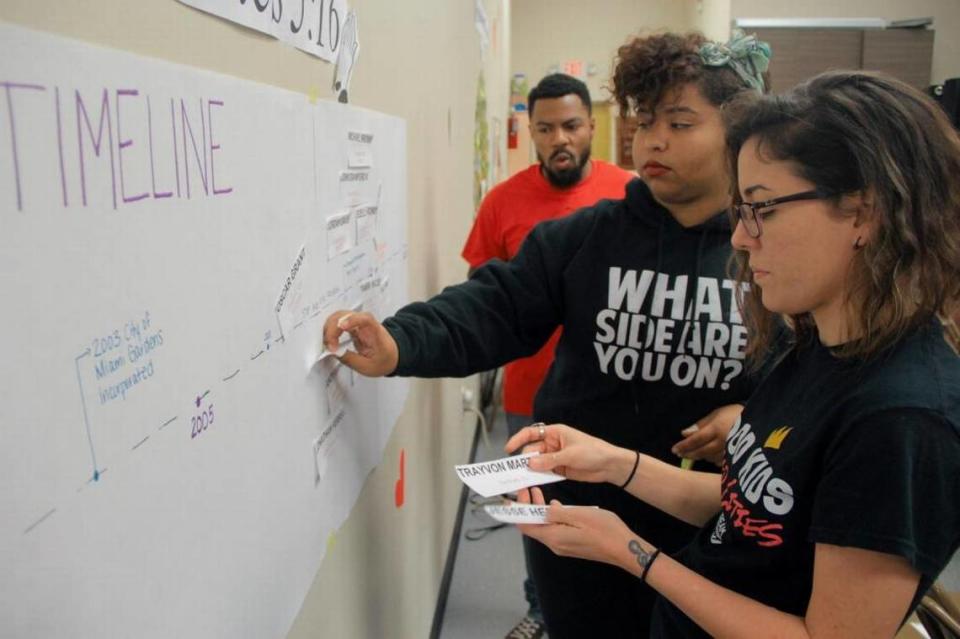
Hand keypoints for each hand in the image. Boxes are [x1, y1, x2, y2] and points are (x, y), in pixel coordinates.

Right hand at [322, 310, 398, 376]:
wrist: (392, 356)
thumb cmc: (384, 360)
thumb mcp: (368, 367)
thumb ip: (350, 359)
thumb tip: (333, 352)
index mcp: (376, 333)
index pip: (366, 319)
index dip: (352, 319)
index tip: (341, 326)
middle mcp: (367, 325)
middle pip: (347, 315)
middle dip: (333, 327)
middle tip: (329, 345)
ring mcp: (359, 324)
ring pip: (340, 316)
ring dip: (330, 328)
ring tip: (328, 343)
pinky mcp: (353, 326)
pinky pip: (339, 322)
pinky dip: (331, 329)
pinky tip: (330, 340)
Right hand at [505, 423, 629, 484]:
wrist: (609, 465)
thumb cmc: (593, 452)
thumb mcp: (570, 455)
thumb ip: (550, 460)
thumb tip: (530, 463)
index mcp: (555, 433)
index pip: (531, 433)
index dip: (518, 439)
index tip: (508, 449)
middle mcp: (552, 444)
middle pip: (532, 450)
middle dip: (525, 460)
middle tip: (518, 471)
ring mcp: (555, 457)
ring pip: (537, 463)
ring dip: (531, 470)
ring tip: (523, 478)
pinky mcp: (559, 469)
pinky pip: (544, 472)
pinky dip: (539, 477)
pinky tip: (535, 483)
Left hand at [516, 487, 638, 568]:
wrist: (624, 549)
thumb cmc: (604, 530)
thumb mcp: (579, 514)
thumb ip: (557, 513)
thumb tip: (543, 510)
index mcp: (554, 537)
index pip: (525, 525)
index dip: (519, 509)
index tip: (521, 493)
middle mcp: (555, 545)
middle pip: (533, 526)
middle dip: (529, 507)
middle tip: (531, 489)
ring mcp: (563, 546)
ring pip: (544, 527)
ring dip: (540, 511)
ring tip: (541, 493)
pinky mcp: (571, 545)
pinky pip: (554, 530)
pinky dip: (551, 517)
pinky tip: (557, 506)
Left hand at [671, 403, 742, 465]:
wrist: (759, 419)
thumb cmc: (735, 412)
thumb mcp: (717, 413)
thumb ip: (701, 424)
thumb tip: (685, 433)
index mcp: (716, 429)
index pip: (695, 440)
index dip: (684, 446)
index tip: (674, 449)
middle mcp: (722, 442)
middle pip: (701, 451)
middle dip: (689, 453)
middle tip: (679, 454)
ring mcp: (730, 450)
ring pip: (710, 458)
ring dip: (700, 457)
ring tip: (691, 455)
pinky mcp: (737, 456)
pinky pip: (721, 461)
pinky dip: (712, 459)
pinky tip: (708, 458)